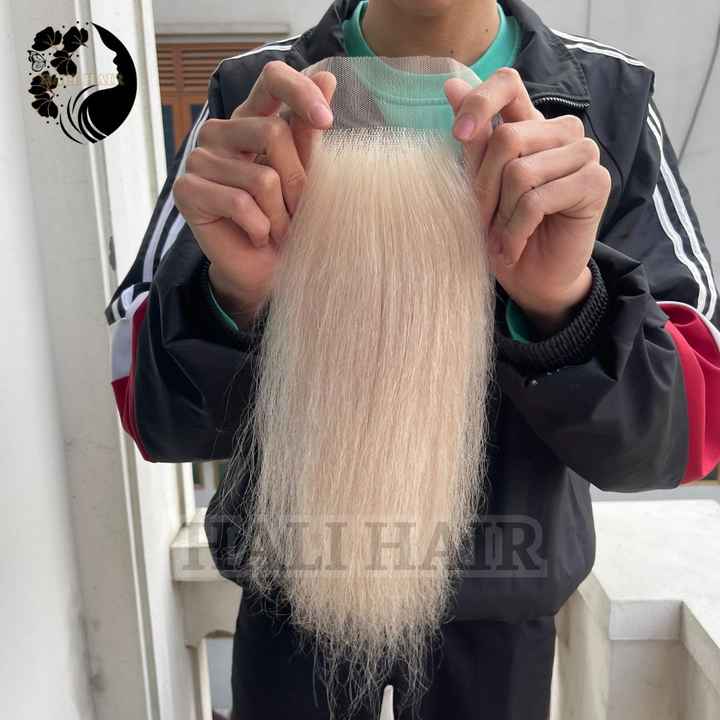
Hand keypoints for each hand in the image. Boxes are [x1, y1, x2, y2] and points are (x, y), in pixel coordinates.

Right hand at [173, 61, 335, 324]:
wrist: (265, 270)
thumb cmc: (287, 221)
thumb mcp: (305, 175)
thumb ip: (309, 132)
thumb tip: (327, 78)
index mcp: (252, 119)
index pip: (271, 78)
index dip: (300, 93)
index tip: (327, 121)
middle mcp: (222, 131)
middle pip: (273, 132)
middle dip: (298, 182)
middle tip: (297, 213)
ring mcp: (200, 158)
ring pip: (261, 177)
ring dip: (280, 214)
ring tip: (276, 229)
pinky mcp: (187, 189)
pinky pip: (239, 202)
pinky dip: (259, 226)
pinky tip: (256, 235)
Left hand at [445, 67, 611, 336]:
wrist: (532, 277)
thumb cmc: (502, 230)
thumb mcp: (479, 186)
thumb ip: (472, 139)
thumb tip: (451, 84)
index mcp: (529, 123)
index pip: (507, 82)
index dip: (480, 102)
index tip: (458, 136)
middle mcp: (559, 131)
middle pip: (506, 139)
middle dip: (483, 189)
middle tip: (480, 223)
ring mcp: (582, 153)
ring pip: (520, 172)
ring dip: (500, 216)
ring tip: (498, 239)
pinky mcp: (595, 181)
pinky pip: (537, 200)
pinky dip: (515, 231)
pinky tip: (512, 249)